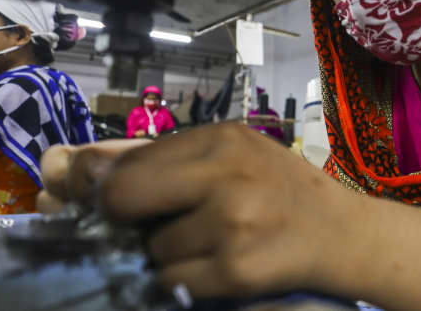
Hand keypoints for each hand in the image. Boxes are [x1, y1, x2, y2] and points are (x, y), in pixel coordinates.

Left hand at [38, 123, 359, 298]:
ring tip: (208, 239)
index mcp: (220, 139)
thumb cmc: (279, 186)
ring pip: (152, 249)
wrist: (342, 233)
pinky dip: (187, 278)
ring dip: (168, 252)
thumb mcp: (231, 151)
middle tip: (150, 222)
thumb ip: (166, 155)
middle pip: (123, 197)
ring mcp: (231, 226)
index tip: (107, 197)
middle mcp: (225, 177)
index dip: (107, 184)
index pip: (128, 161)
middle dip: (124, 216)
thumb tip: (78, 169)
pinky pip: (174, 281)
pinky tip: (219, 262)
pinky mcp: (236, 271)